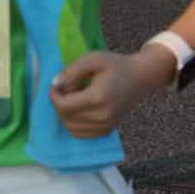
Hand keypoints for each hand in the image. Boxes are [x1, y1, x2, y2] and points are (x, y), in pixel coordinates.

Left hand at [49, 49, 167, 137]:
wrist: (141, 78)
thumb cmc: (116, 65)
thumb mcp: (93, 59)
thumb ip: (71, 71)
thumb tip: (55, 84)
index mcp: (98, 98)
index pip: (63, 106)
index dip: (54, 95)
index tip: (56, 85)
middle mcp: (102, 116)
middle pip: (65, 117)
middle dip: (61, 103)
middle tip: (71, 88)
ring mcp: (105, 126)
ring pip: (70, 127)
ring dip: (67, 114)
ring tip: (78, 98)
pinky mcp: (107, 131)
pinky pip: (80, 133)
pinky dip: (75, 123)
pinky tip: (82, 108)